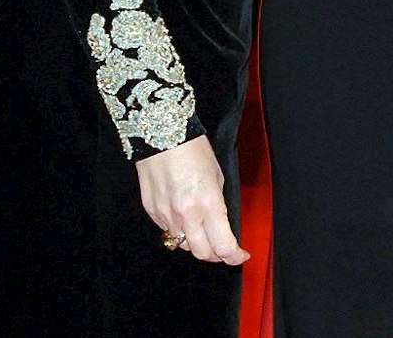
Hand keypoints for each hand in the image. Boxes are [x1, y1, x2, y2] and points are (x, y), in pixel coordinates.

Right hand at [137, 137, 248, 265]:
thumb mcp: (217, 175)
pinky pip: (167, 232)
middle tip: (224, 250)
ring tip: (204, 236)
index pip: (223, 245)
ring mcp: (166, 216)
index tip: (240, 255)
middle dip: (217, 256)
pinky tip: (185, 220)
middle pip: (202, 253)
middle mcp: (186, 215)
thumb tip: (219, 222)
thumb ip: (218, 203)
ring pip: (183, 246)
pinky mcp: (152, 212)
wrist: (162, 137)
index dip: (234, 255)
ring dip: (196, 245)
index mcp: (208, 203)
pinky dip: (178, 232)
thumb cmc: (194, 150)